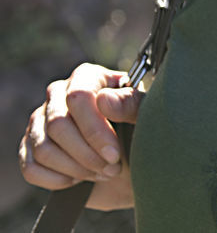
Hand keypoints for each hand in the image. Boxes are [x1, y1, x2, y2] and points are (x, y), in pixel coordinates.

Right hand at [18, 63, 142, 209]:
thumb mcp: (145, 114)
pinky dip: (56, 179)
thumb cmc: (140, 127)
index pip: (79, 98)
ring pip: (44, 149)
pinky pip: (31, 168)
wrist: (131, 157)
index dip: (95, 129)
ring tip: (102, 173)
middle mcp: (58, 94)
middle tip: (112, 168)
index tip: (114, 154)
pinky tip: (79, 179)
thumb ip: (131, 104)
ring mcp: (39, 121)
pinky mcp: (29, 148)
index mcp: (87, 77)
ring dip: (75, 169)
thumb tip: (104, 100)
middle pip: (57, 125)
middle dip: (87, 154)